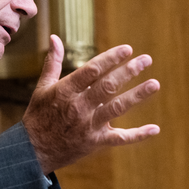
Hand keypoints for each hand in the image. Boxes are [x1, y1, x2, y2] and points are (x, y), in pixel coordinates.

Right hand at [22, 35, 160, 173]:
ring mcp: (88, 126)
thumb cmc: (39, 115)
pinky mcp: (96, 142)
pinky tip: (155, 129)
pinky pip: (120, 139)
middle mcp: (78, 107)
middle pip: (108, 86)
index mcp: (65, 91)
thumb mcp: (42, 87)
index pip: (92, 70)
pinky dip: (138, 135)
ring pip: (117, 108)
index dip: (110, 58)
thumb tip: (55, 37)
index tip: (127, 49)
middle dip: (128, 72)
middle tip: (146, 59)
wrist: (32, 151)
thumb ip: (52, 62)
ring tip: (155, 84)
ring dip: (137, 96)